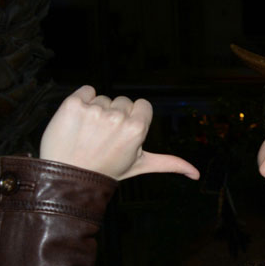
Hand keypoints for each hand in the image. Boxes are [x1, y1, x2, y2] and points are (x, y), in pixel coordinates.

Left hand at [39, 86, 199, 180]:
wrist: (68, 175)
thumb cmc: (107, 170)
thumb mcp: (140, 165)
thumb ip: (169, 163)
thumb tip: (196, 175)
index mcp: (137, 128)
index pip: (142, 105)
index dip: (133, 118)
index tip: (122, 133)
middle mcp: (117, 117)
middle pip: (123, 101)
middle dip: (116, 114)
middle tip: (104, 136)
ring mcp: (94, 110)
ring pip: (103, 98)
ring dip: (97, 111)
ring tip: (89, 132)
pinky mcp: (73, 104)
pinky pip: (86, 90)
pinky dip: (82, 101)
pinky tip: (79, 120)